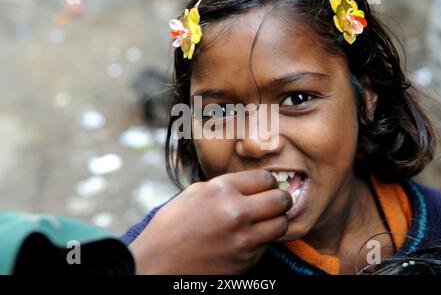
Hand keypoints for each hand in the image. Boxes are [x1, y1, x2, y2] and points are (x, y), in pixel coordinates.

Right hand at [130, 169, 291, 273]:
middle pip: (281, 200)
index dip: (268, 182)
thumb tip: (250, 184)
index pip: (266, 178)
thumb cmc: (172, 225)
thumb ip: (225, 185)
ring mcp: (243, 240)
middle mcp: (237, 212)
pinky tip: (247, 238)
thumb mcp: (195, 193)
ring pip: (282, 224)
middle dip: (280, 199)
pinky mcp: (246, 261)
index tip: (265, 186)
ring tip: (265, 220)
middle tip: (274, 201)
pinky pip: (267, 245)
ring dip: (276, 220)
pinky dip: (262, 241)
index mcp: (222, 190)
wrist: (158, 263)